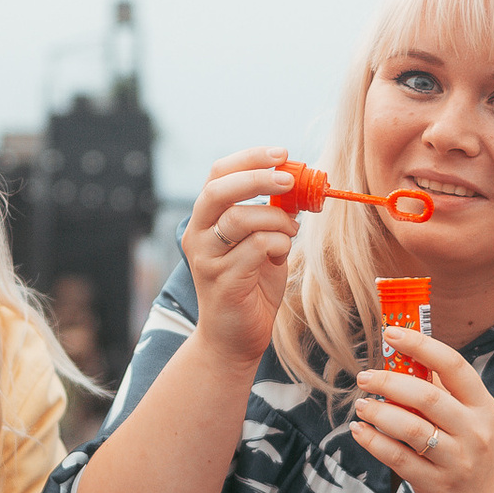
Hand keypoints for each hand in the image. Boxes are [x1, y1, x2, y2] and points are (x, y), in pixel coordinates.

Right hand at [182, 146, 298, 366]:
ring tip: (291, 230)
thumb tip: (296, 184)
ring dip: (276, 218)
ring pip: (239, 218)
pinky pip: (255, 248)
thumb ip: (270, 215)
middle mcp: (198, 236)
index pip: (218, 174)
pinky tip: (282, 253)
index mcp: (205, 220)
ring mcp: (207, 259)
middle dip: (258, 177)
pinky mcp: (222, 282)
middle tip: (289, 179)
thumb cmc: (250, 288)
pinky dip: (277, 243)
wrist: (234, 339)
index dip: (249, 158)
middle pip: (219, 190)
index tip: (282, 153)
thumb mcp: (261, 243)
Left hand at [349, 328, 493, 492]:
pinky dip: (373, 442)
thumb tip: (401, 356)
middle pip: (427, 397)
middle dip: (389, 381)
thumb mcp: (470, 421)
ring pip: (410, 428)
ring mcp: (457, 461)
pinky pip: (398, 458)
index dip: (421, 346)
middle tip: (364, 377)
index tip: (391, 333)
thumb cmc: (471, 456)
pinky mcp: (437, 485)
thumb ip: (442, 393)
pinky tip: (359, 431)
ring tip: (361, 405)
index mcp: (483, 406)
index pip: (454, 366)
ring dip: (378, 412)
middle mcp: (474, 431)